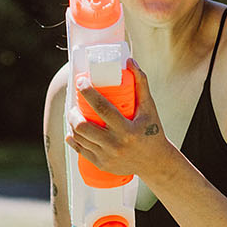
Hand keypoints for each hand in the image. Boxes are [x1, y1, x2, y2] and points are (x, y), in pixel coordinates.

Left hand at [67, 60, 170, 180]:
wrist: (155, 163)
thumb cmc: (152, 131)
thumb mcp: (150, 108)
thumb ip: (141, 84)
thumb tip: (129, 61)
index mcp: (128, 130)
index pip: (102, 108)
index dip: (88, 93)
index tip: (81, 81)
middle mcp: (116, 145)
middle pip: (84, 127)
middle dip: (73, 113)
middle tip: (73, 105)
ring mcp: (107, 157)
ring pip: (80, 138)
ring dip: (72, 125)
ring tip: (73, 115)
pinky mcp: (102, 164)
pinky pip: (81, 151)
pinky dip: (73, 140)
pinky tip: (71, 132)